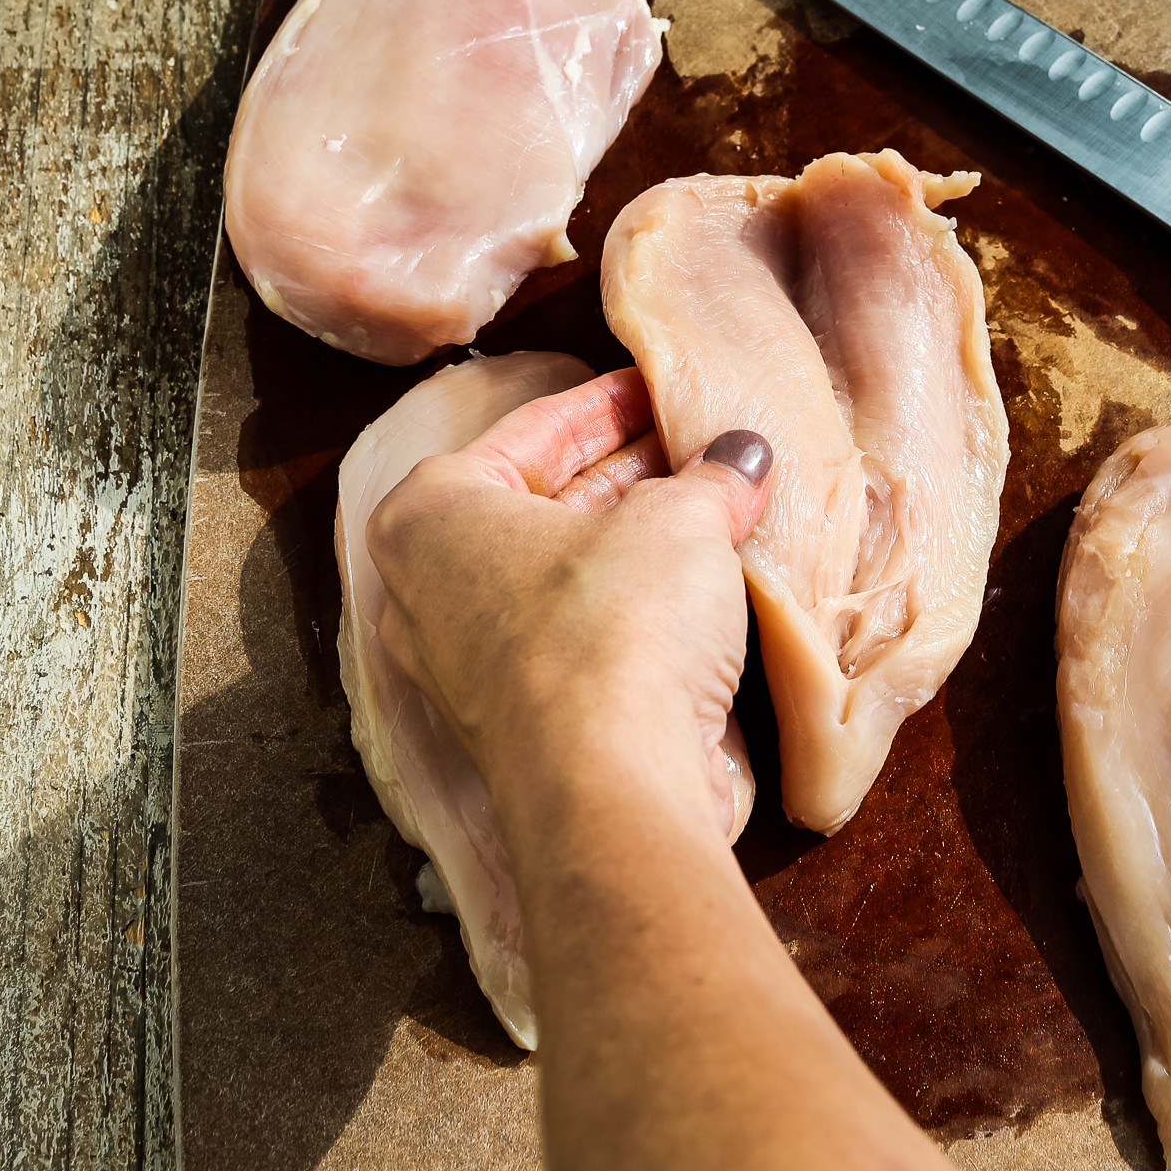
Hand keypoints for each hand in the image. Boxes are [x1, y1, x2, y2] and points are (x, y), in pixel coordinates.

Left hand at [365, 365, 773, 849]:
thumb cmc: (615, 628)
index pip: (532, 429)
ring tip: (711, 503)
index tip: (655, 384)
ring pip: (559, 573)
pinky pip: (572, 634)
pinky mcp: (514, 720)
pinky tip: (698, 581)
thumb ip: (710, 479)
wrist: (613, 787)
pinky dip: (629, 602)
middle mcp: (427, 587)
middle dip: (625, 470)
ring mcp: (466, 661)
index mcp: (432, 513)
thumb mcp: (679, 522)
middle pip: (541, 502)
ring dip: (635, 538)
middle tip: (694, 441)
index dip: (607, 402)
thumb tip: (742, 457)